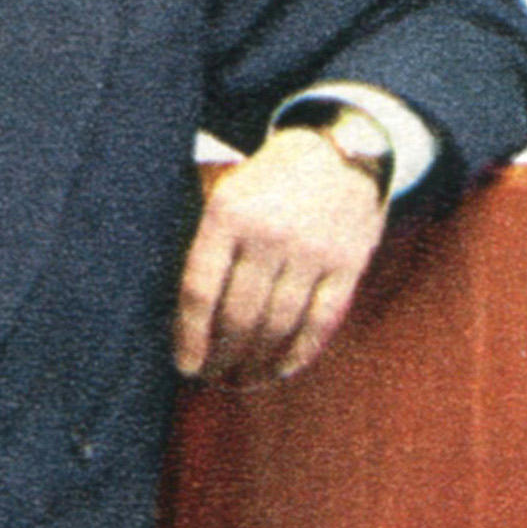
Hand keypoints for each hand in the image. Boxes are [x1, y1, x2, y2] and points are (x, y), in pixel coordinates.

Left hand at [171, 127, 388, 386]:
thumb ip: (203, 240)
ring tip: (243, 378)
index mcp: (228, 213)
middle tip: (214, 376)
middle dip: (222, 356)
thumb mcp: (226, 190)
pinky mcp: (347, 263)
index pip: (200, 290)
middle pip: (238, 315)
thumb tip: (179, 313)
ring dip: (257, 362)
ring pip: (278, 325)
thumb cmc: (268, 181)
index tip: (186, 367)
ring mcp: (312, 250)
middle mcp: (270, 232)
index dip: (190, 336)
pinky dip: (299, 353)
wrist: (339, 149)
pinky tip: (281, 369)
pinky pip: (320, 322)